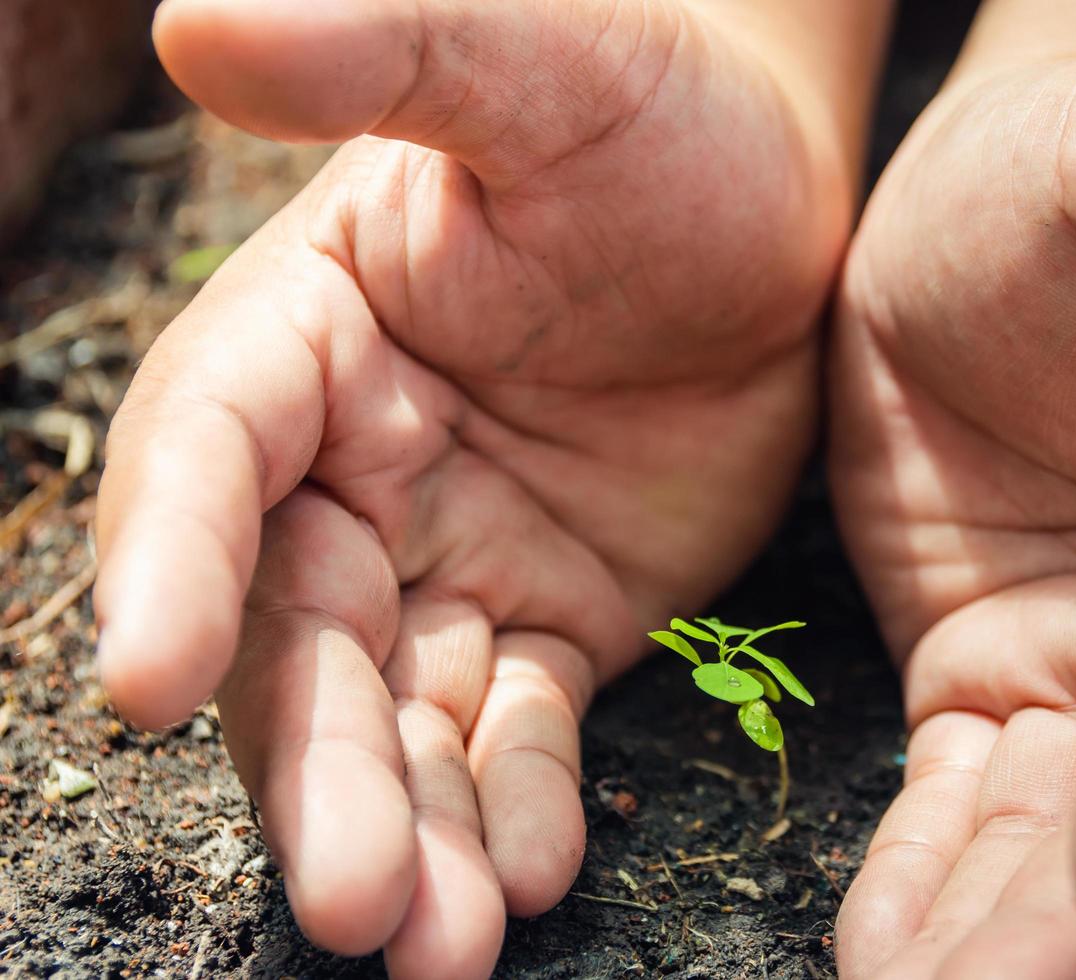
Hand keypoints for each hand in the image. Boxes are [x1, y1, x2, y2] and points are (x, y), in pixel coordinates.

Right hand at [94, 1, 854, 973]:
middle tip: (352, 904)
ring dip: (415, 831)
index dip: (172, 563)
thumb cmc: (653, 109)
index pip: (208, 457)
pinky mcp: (554, 613)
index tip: (144, 681)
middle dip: (317, 771)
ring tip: (441, 950)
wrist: (772, 192)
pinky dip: (520, 805)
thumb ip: (382, 51)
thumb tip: (194, 22)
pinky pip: (521, 726)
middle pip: (301, 637)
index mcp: (308, 337)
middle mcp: (353, 467)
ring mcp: (453, 554)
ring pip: (404, 714)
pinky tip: (536, 877)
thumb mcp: (537, 66)